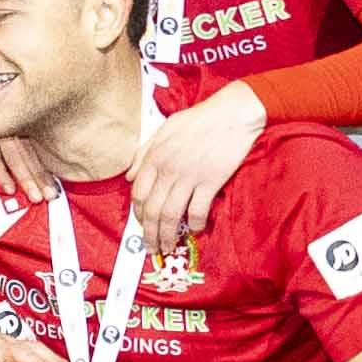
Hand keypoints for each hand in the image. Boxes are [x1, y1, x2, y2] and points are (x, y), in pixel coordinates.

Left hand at [127, 83, 263, 249]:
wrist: (232, 113)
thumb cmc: (199, 119)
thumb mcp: (163, 130)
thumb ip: (144, 153)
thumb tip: (129, 176)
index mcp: (155, 157)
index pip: (138, 193)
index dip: (138, 214)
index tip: (142, 225)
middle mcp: (168, 169)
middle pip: (152, 210)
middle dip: (150, 233)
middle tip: (152, 248)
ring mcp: (189, 177)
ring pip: (171, 215)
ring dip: (167, 235)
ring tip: (168, 247)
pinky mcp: (210, 181)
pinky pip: (198, 211)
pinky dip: (196, 224)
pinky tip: (196, 230)